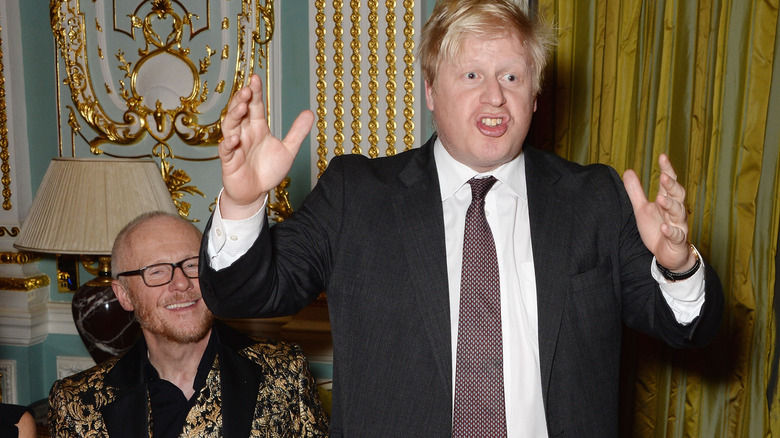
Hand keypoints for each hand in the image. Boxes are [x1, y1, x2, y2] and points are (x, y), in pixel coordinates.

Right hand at [219, 74, 313, 218]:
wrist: (256, 193)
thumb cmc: (268, 170)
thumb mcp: (287, 150)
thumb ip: (297, 132)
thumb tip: (310, 113)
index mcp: (257, 127)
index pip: (255, 106)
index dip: (254, 92)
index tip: (256, 78)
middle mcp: (244, 133)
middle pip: (240, 112)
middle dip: (241, 100)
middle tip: (247, 89)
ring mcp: (235, 146)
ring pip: (229, 126)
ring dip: (234, 115)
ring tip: (241, 106)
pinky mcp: (229, 161)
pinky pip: (226, 150)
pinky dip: (229, 143)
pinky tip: (235, 138)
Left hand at [622, 154, 695, 271]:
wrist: (668, 253)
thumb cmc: (657, 228)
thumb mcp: (642, 209)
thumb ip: (636, 191)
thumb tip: (628, 170)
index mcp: (667, 201)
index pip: (669, 183)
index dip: (667, 169)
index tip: (662, 156)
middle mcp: (675, 211)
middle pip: (678, 195)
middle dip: (671, 186)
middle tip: (664, 176)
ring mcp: (679, 226)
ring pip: (679, 213)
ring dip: (670, 205)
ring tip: (661, 198)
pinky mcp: (677, 241)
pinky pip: (676, 235)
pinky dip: (671, 230)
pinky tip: (664, 226)